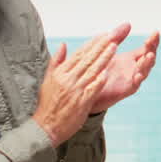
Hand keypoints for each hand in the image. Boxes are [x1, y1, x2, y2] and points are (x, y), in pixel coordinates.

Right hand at [32, 30, 119, 144]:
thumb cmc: (47, 104)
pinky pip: (92, 89)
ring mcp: (75, 90)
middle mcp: (68, 79)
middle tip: (113, 36)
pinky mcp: (81, 102)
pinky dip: (99, 81)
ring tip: (114, 48)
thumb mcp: (48, 80)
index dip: (92, 44)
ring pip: (92, 71)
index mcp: (61, 73)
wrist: (46, 126)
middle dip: (101, 47)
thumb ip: (57, 61)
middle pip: (87, 59)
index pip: (79, 54)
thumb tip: (64, 45)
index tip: (103, 35)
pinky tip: (107, 73)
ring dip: (104, 59)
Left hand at [89, 26, 159, 111]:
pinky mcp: (123, 91)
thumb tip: (128, 24)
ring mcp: (130, 80)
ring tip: (149, 55)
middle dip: (152, 50)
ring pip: (144, 72)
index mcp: (130, 59)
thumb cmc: (97, 68)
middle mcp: (133, 69)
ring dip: (147, 64)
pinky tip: (138, 75)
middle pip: (148, 59)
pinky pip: (133, 86)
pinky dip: (137, 80)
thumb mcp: (106, 50)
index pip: (147, 49)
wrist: (86, 89)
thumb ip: (117, 38)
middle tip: (151, 41)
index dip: (152, 41)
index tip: (156, 32)